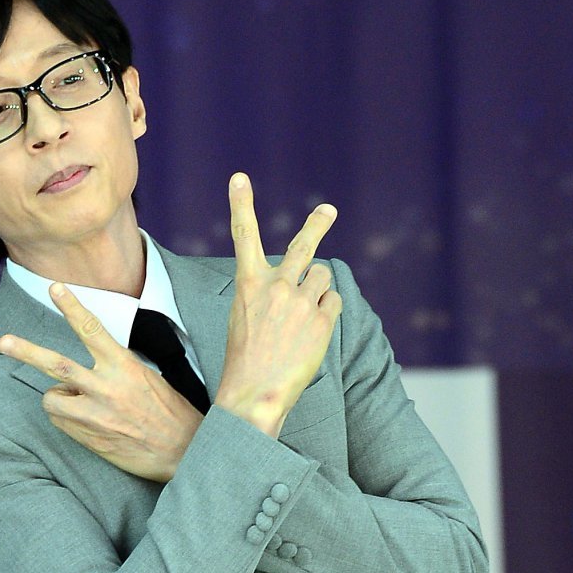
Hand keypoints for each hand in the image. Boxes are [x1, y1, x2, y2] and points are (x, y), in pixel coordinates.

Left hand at [0, 285, 202, 482]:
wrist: (182, 453)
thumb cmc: (169, 414)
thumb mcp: (148, 379)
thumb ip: (116, 369)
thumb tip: (87, 371)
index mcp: (124, 367)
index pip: (92, 330)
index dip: (71, 307)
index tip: (55, 287)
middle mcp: (107, 388)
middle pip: (56, 364)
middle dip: (26, 351)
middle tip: (3, 341)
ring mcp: (95, 414)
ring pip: (52, 398)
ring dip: (57, 398)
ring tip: (77, 402)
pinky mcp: (89, 437)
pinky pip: (61, 421)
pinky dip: (67, 419)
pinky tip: (89, 423)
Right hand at [215, 172, 342, 436]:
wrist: (255, 395)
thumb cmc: (245, 362)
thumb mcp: (245, 319)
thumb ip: (266, 294)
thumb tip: (300, 282)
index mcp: (248, 284)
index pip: (244, 235)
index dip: (241, 204)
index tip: (239, 178)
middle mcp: (276, 286)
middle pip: (303, 245)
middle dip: (317, 224)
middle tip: (327, 210)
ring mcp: (301, 302)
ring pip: (323, 277)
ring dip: (319, 291)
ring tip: (304, 318)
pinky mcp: (322, 320)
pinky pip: (333, 302)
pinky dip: (326, 313)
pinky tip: (312, 333)